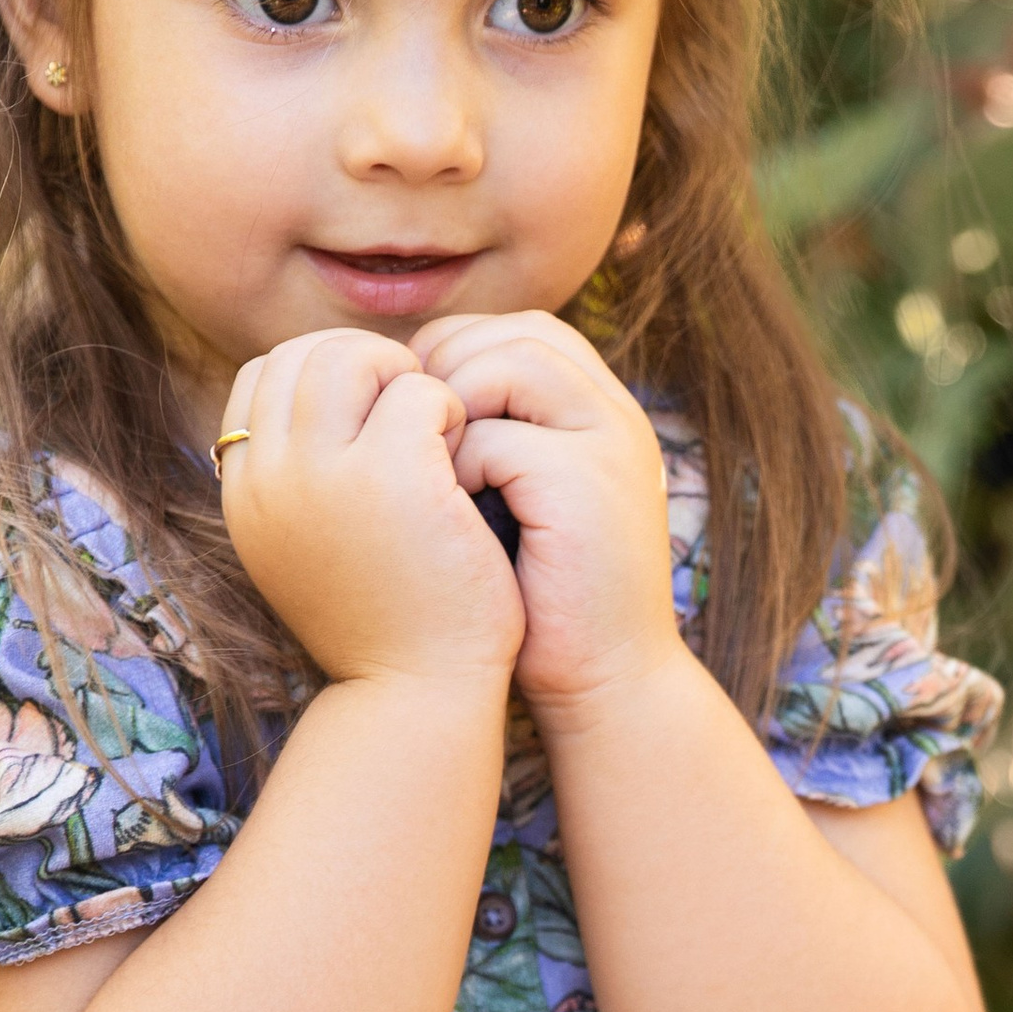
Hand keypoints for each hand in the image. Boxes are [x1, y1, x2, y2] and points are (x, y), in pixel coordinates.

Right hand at [215, 327, 522, 687]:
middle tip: (417, 421)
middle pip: (305, 353)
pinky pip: (419, 391)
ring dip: (406, 381)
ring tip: (438, 438)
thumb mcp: (314, 544)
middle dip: (370, 366)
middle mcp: (269, 476)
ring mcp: (324, 473)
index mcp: (244, 491)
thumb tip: (331, 397)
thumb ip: (305, 475)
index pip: (263, 375)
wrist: (416, 695)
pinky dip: (450, 410)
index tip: (374, 418)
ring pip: (355, 357)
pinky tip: (465, 465)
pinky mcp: (392, 476)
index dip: (326, 375)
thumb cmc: (382, 622)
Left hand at [412, 311, 680, 716]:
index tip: (413, 417)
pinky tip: (450, 517)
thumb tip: (398, 391)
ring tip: (433, 472)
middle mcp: (614, 412)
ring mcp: (608, 441)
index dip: (454, 357)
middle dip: (445, 374)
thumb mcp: (516, 500)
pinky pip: (498, 438)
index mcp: (600, 411)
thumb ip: (486, 438)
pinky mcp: (587, 484)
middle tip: (411, 438)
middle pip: (514, 333)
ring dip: (450, 411)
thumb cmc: (543, 601)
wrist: (606, 681)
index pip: (519, 330)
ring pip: (507, 364)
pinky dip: (460, 470)